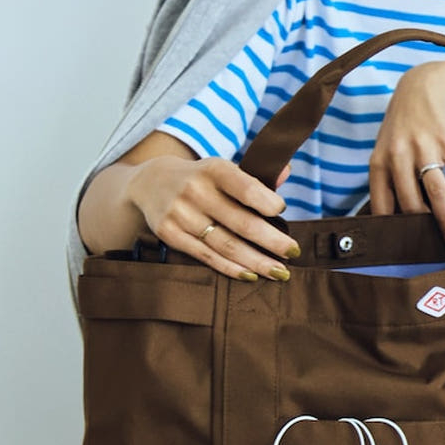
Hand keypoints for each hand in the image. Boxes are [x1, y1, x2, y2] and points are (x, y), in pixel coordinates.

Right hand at [126, 152, 297, 280]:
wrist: (151, 182)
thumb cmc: (202, 179)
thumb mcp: (223, 169)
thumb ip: (255, 175)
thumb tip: (286, 172)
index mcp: (214, 169)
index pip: (246, 188)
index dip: (266, 202)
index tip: (282, 212)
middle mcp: (195, 191)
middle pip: (241, 223)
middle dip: (272, 241)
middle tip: (294, 252)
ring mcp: (180, 214)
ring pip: (226, 245)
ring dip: (257, 261)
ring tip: (279, 272)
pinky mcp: (170, 234)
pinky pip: (207, 256)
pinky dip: (231, 268)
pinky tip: (251, 275)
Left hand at [368, 61, 444, 246]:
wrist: (425, 83)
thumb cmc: (404, 124)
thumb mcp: (386, 149)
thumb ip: (389, 181)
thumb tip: (398, 221)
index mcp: (379, 163)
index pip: (382, 206)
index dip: (392, 231)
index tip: (403, 250)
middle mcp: (399, 156)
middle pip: (411, 204)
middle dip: (424, 230)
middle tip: (436, 248)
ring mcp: (425, 148)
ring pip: (436, 193)